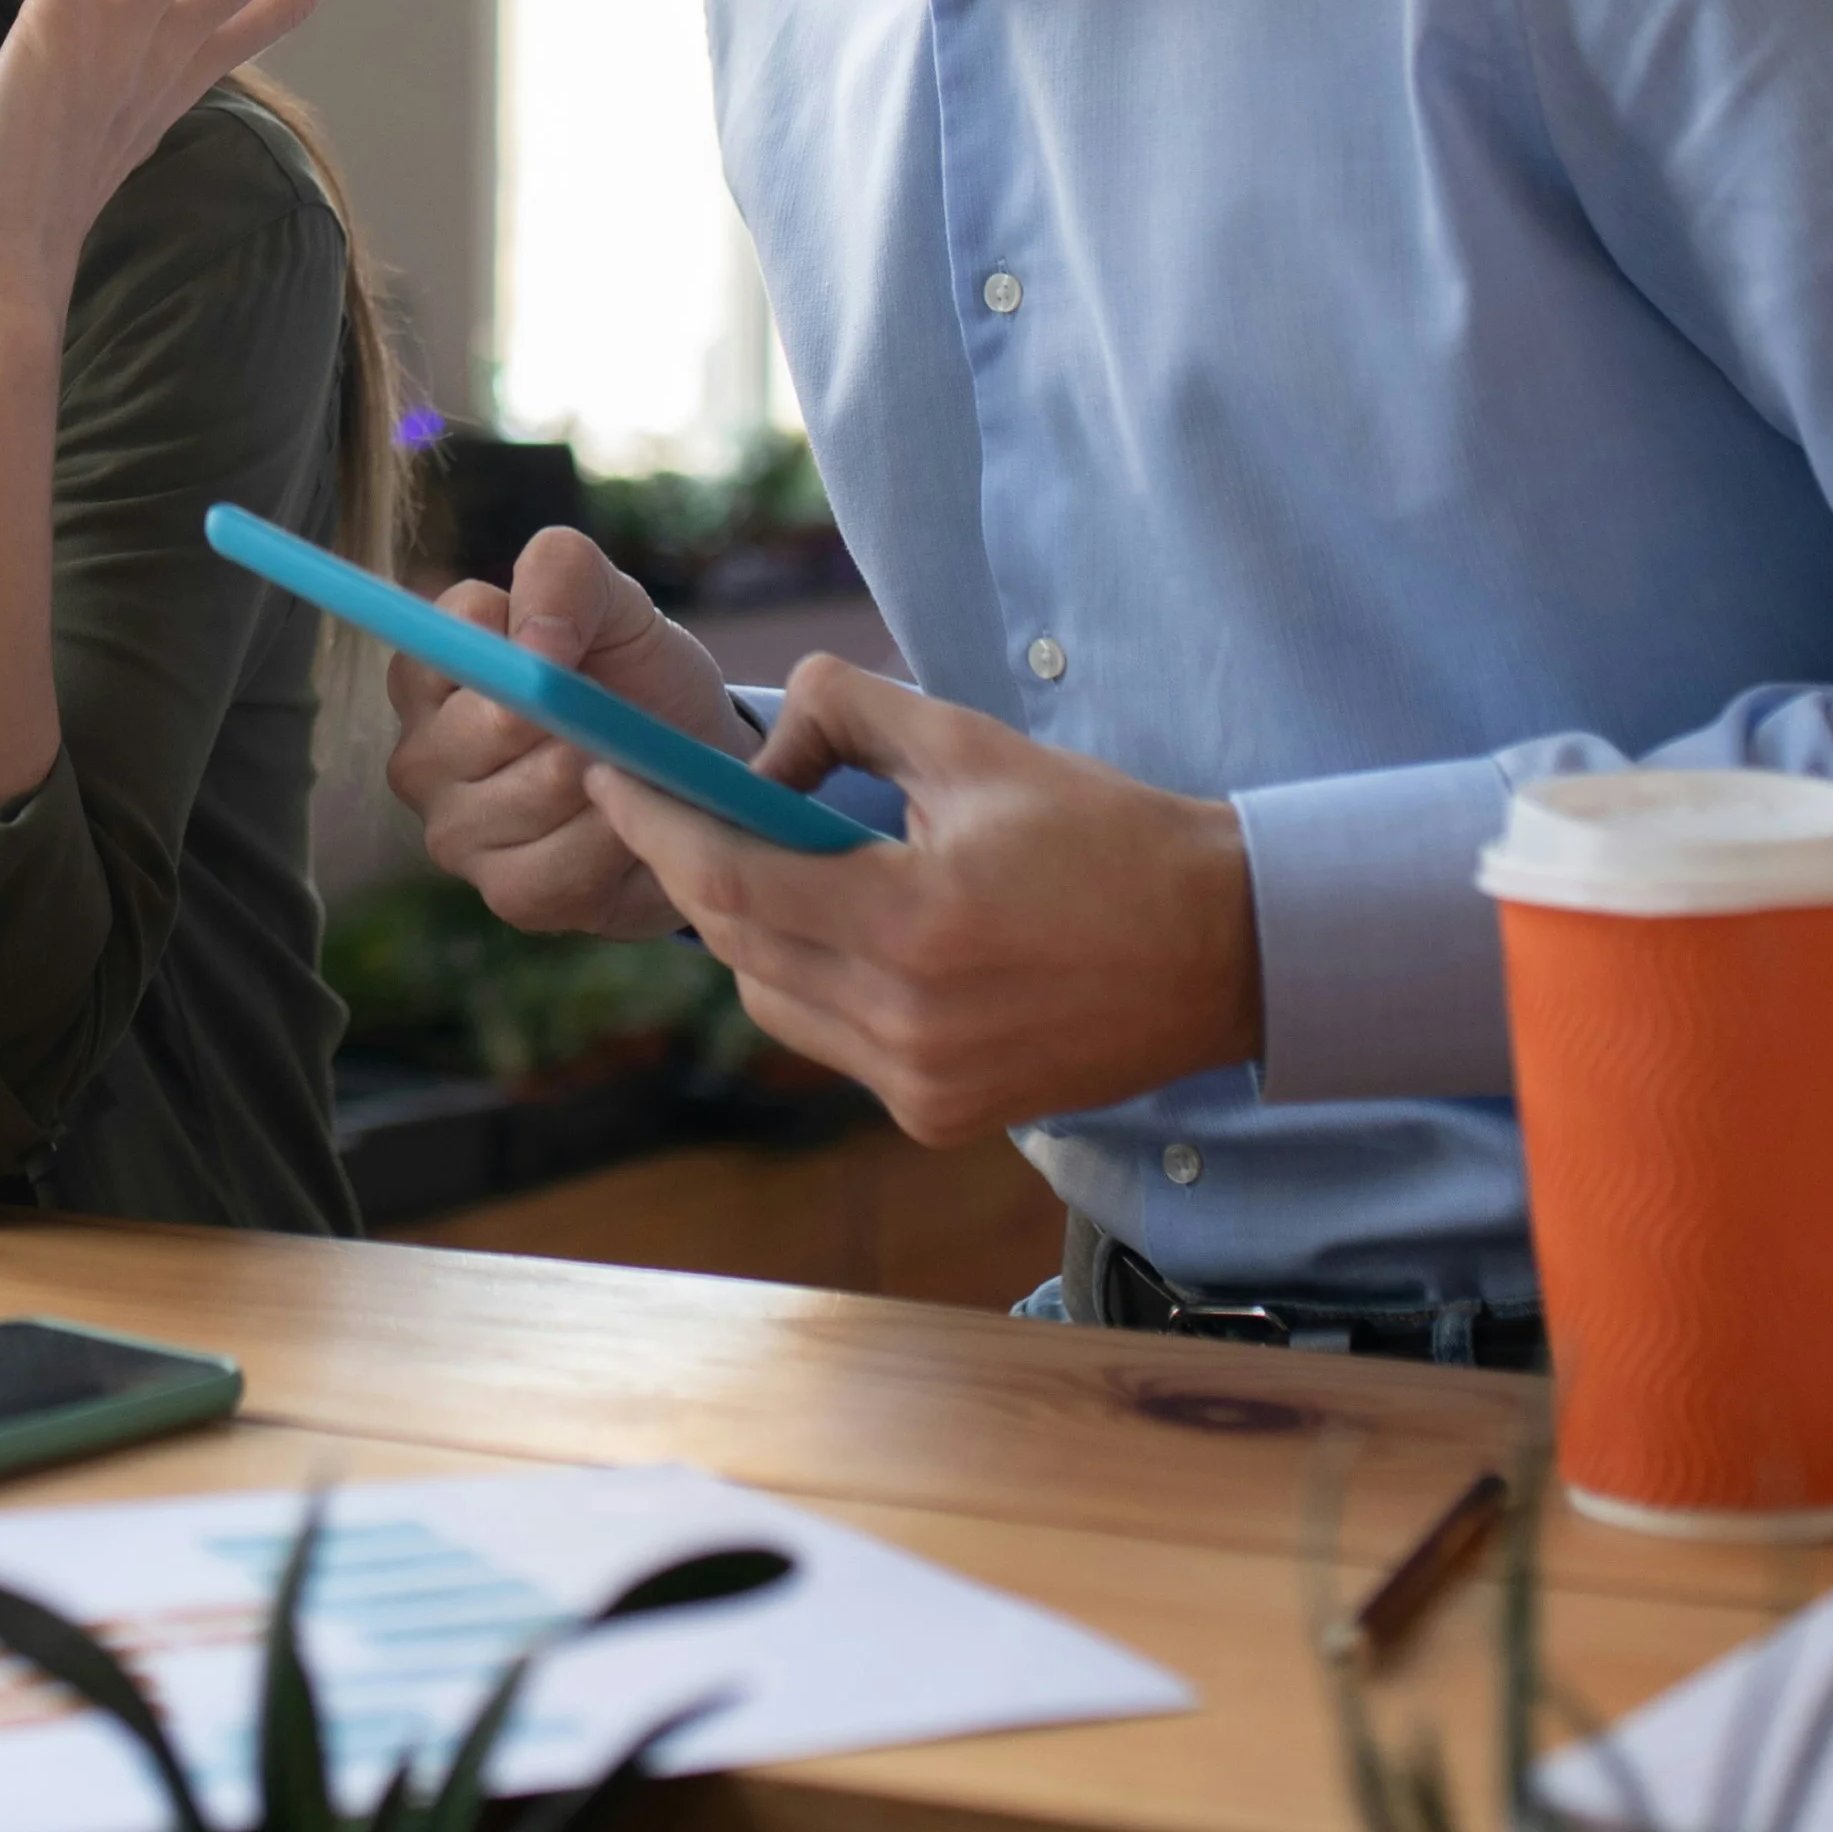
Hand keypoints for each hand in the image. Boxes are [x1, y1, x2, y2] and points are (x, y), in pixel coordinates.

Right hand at [382, 522, 755, 938]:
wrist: (692, 766)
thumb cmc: (633, 675)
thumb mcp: (613, 601)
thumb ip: (562, 575)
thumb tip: (535, 647)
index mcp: (426, 673)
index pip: (455, 633)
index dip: (533, 636)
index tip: (580, 648)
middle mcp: (419, 756)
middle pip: (497, 721)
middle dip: (580, 713)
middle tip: (617, 714)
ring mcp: (455, 833)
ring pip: (539, 792)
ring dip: (608, 775)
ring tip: (630, 765)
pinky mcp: (508, 894)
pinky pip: (566, 864)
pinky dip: (619, 836)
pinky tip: (630, 819)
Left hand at [582, 658, 1266, 1143]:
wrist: (1223, 949)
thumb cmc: (1105, 833)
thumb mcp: (973, 743)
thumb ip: (849, 714)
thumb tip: (760, 750)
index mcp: (912, 924)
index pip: (729, 881)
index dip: (654, 826)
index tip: (609, 776)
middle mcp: (906, 1022)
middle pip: (737, 941)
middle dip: (697, 868)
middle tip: (677, 805)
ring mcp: (921, 1084)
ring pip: (771, 998)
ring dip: (756, 929)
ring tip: (790, 864)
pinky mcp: (940, 1117)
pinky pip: (830, 1041)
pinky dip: (818, 983)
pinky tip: (861, 930)